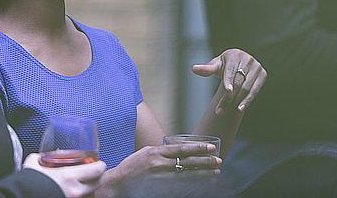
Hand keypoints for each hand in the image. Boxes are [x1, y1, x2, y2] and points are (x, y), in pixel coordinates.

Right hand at [24, 153, 105, 197]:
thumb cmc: (27, 184)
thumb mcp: (33, 165)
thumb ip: (40, 158)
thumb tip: (40, 156)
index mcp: (70, 177)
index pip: (98, 170)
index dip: (100, 165)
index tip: (98, 163)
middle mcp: (74, 191)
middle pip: (97, 184)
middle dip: (97, 178)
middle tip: (92, 173)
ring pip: (89, 194)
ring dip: (88, 189)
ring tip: (82, 184)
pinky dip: (79, 196)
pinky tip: (71, 192)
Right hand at [98, 143, 220, 195]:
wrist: (118, 183)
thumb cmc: (133, 165)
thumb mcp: (147, 152)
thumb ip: (163, 151)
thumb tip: (179, 149)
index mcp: (157, 152)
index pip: (182, 149)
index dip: (198, 148)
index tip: (211, 147)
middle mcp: (159, 165)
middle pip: (188, 163)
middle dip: (205, 162)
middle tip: (218, 161)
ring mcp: (160, 179)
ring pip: (187, 176)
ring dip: (203, 175)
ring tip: (215, 173)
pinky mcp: (160, 189)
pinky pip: (180, 187)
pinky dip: (193, 185)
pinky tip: (202, 184)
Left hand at [193, 48, 266, 114]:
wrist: (239, 63)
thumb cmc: (224, 65)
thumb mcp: (215, 66)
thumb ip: (206, 69)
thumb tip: (194, 69)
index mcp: (234, 54)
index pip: (231, 70)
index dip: (229, 80)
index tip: (227, 91)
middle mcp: (247, 59)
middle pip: (237, 82)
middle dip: (228, 98)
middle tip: (219, 111)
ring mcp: (257, 66)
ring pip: (246, 88)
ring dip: (235, 102)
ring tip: (224, 111)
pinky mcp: (263, 74)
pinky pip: (255, 91)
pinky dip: (247, 101)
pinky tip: (239, 109)